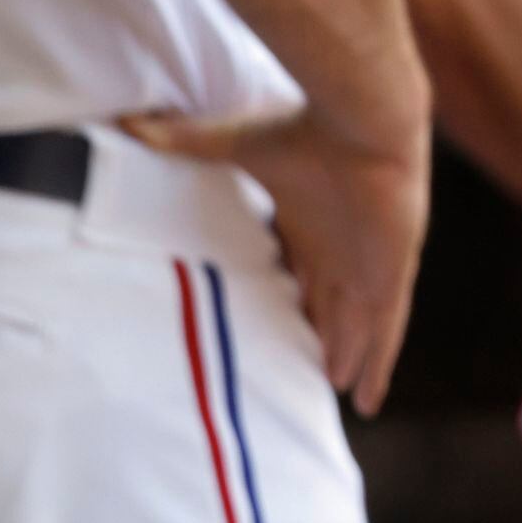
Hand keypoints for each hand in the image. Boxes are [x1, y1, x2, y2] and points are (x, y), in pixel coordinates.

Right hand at [121, 106, 429, 417]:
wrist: (364, 122)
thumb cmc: (306, 129)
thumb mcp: (236, 143)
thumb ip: (187, 142)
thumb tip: (132, 123)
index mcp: (308, 220)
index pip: (300, 270)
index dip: (293, 296)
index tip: (278, 321)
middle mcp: (340, 247)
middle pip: (329, 303)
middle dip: (321, 333)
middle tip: (304, 369)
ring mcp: (368, 265)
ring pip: (356, 327)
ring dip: (347, 358)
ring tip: (330, 391)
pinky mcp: (389, 278)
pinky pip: (384, 335)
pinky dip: (377, 366)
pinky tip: (367, 400)